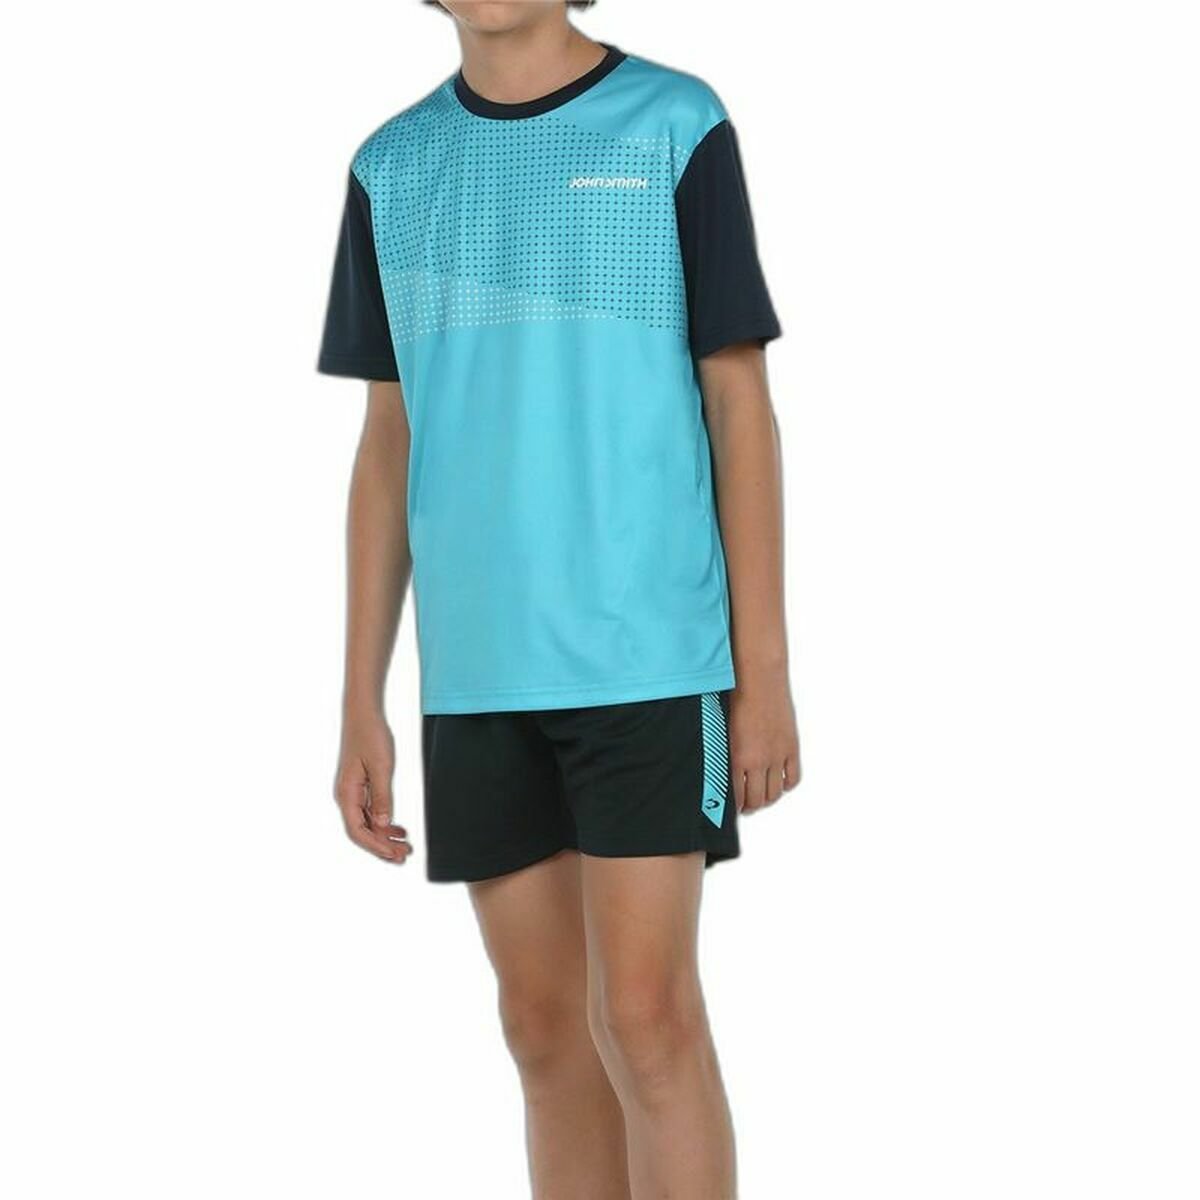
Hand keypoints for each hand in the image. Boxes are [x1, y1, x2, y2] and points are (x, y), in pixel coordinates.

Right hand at [334, 708, 411, 862]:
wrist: (363, 714)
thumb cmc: (370, 736)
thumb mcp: (381, 767)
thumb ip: (382, 797)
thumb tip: (383, 825)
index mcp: (347, 794)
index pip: (358, 832)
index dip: (376, 847)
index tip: (394, 855)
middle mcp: (347, 797)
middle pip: (362, 832)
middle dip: (382, 846)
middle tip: (404, 855)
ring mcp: (353, 793)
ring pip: (367, 824)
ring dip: (385, 837)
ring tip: (404, 846)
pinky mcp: (361, 787)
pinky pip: (371, 812)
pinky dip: (384, 823)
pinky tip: (398, 828)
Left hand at [728, 667, 800, 814]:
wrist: (759, 678)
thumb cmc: (734, 696)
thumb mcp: (721, 728)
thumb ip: (722, 753)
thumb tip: (718, 772)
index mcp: (735, 758)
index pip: (735, 798)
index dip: (732, 809)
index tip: (727, 810)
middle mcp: (757, 761)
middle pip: (756, 800)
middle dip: (749, 808)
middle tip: (744, 807)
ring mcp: (777, 755)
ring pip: (775, 793)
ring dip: (767, 799)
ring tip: (760, 797)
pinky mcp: (791, 748)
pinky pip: (792, 778)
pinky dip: (786, 785)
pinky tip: (779, 783)